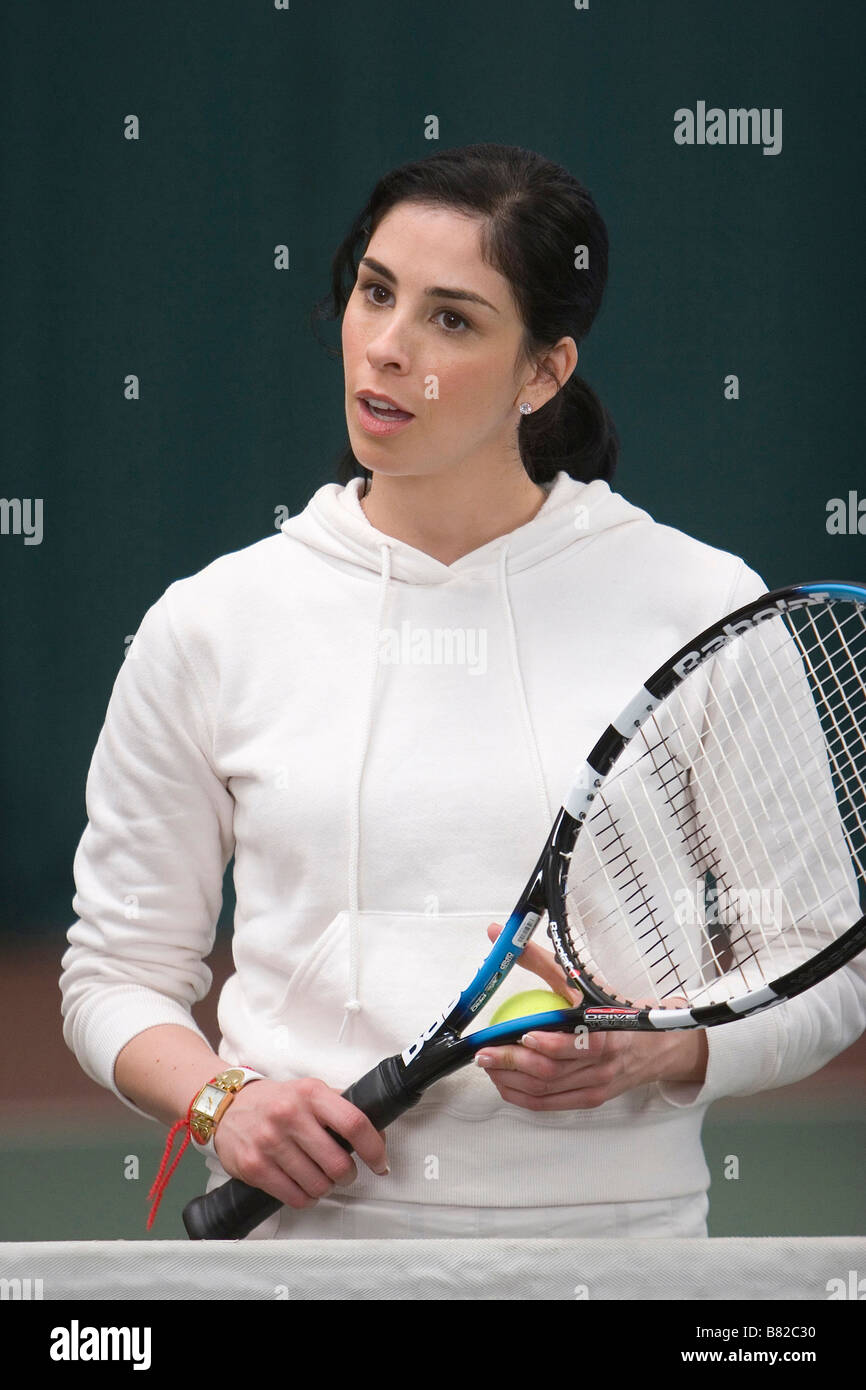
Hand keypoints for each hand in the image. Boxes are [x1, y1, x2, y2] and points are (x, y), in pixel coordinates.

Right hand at [212, 1076, 388, 1208]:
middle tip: (345, 1173)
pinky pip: (294, 1197)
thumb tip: (378, 1135)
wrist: (226, 1105)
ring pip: (317, 1184)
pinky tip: (304, 1188)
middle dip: (348, 1175)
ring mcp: (270, 1141)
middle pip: (337, 1162)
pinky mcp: (254, 1166)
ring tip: (321, 1179)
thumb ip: (341, 1107)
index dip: (373, 1148)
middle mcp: (290, 1115)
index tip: (380, 1163)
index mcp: (311, 1094)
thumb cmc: (276, 1102)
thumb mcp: (309, 1092)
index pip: (354, 1122)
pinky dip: (306, 1198)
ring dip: (326, 1188)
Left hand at [475, 924, 707, 1110]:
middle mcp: (602, 1064)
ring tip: (488, 1066)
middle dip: (512, 1064)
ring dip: (511, 1082)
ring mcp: (596, 1086)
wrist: (657, 1045)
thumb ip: (540, 960)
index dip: (547, 1043)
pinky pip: (550, 1104)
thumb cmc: (615, 1007)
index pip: (575, 1043)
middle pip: (551, 1071)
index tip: (522, 1034)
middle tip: (484, 1054)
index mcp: (606, 1032)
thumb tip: (500, 933)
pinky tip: (504, 1084)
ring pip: (546, 1091)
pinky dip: (523, 1097)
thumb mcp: (583, 981)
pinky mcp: (589, 1100)